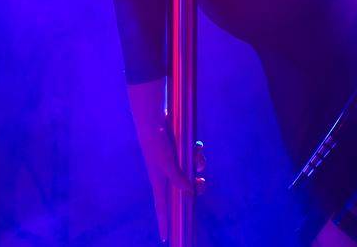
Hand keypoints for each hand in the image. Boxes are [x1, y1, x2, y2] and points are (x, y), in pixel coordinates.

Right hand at [128, 80, 204, 241]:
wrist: (152, 120)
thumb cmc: (157, 144)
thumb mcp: (168, 164)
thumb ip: (178, 179)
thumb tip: (189, 193)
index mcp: (159, 182)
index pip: (161, 207)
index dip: (163, 222)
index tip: (164, 237)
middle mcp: (165, 174)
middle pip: (182, 190)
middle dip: (195, 188)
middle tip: (203, 185)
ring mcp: (171, 163)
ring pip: (189, 172)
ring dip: (198, 166)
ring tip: (200, 158)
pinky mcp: (176, 151)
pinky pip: (190, 157)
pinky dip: (196, 153)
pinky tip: (198, 146)